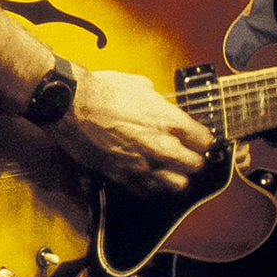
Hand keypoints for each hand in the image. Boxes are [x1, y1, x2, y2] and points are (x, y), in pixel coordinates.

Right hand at [46, 68, 214, 193]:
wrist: (71, 105)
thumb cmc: (102, 90)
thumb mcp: (140, 85)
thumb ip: (158, 101)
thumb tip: (160, 104)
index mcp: (169, 121)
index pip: (204, 140)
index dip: (203, 138)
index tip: (200, 138)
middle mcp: (161, 146)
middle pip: (195, 165)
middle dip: (194, 159)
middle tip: (187, 153)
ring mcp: (143, 165)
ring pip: (177, 184)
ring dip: (177, 177)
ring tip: (171, 169)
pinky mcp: (124, 176)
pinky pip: (149, 191)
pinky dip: (152, 186)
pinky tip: (149, 177)